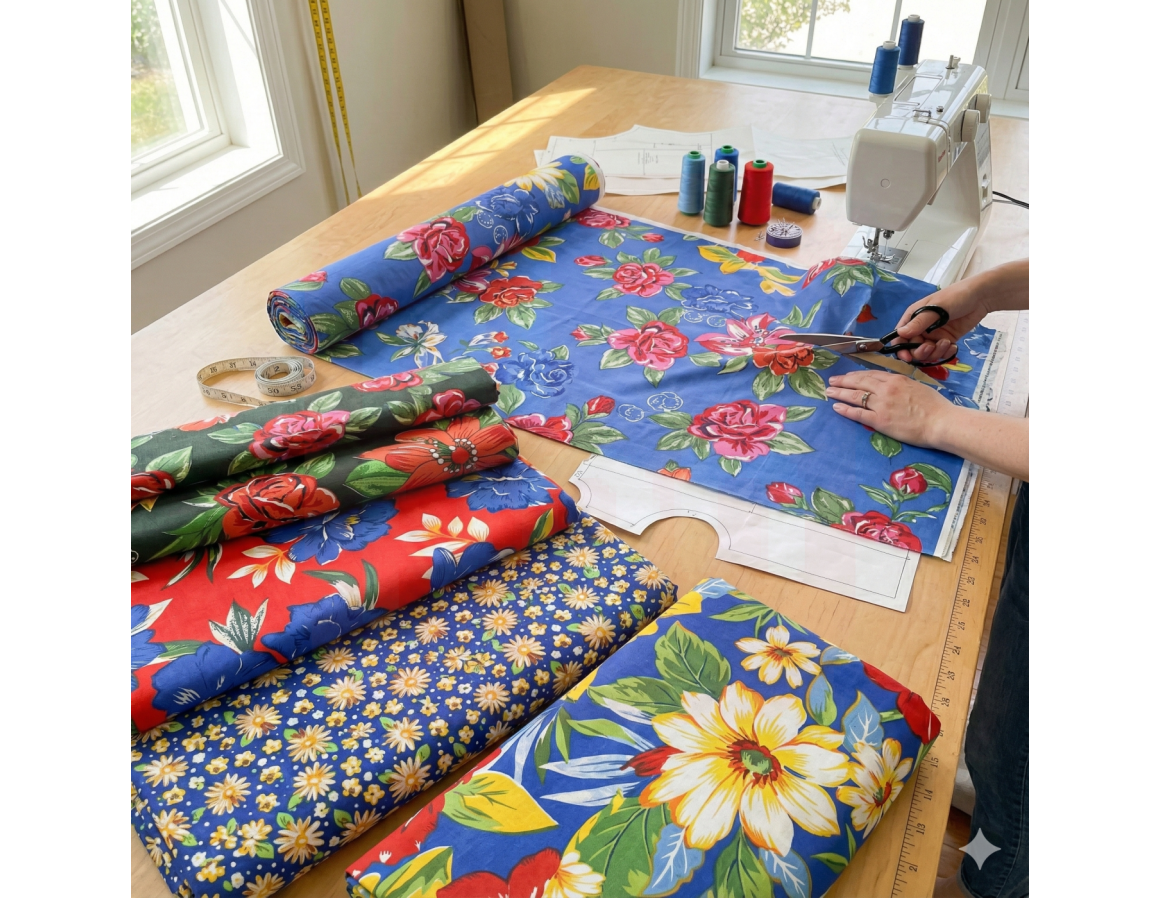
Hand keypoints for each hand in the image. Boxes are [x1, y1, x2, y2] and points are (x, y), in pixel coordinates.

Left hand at [826, 371, 955, 448]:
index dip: (857, 375)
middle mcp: (886, 389)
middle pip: (859, 382)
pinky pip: (858, 413)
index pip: (871, 374)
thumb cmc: (935, 406)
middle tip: (832, 380)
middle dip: (843, 381)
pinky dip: (845, 410)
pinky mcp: (879, 420)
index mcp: (897, 379)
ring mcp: (881, 404)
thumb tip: (893, 385)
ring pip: (855, 396)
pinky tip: (836, 407)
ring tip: (829, 392)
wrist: (941, 422)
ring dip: (840, 393)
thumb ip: (902, 385)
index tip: (848, 375)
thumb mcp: (918, 386)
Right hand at [891, 278, 989, 363]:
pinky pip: (941, 353)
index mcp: (913, 318)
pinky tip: (953, 346)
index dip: (901, 349)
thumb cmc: (955, 297)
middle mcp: (921, 329)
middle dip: (921, 352)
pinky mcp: (946, 340)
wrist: (980, 297)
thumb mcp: (935, 308)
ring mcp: (934, 336)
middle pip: (912, 349)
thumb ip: (919, 322)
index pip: (900, 337)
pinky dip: (946, 353)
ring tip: (947, 343)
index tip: (908, 357)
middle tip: (931, 347)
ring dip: (936, 353)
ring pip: (927, 354)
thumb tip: (900, 333)